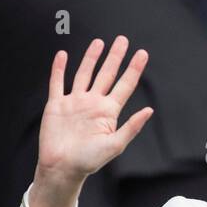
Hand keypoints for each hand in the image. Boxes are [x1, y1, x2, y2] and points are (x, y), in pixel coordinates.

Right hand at [34, 36, 152, 199]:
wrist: (62, 167)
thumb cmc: (89, 161)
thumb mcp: (115, 144)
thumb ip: (131, 126)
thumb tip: (149, 110)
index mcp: (108, 112)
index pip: (124, 85)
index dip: (133, 69)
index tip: (142, 53)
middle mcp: (93, 103)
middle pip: (106, 74)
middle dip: (115, 57)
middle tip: (123, 39)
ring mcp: (74, 102)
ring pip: (84, 74)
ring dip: (91, 58)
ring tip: (99, 43)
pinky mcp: (56, 104)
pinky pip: (57, 82)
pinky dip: (59, 68)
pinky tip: (63, 55)